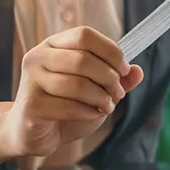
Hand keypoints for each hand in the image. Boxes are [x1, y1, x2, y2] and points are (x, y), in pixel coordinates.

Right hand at [0, 27, 143, 157]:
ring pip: (77, 84)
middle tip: (118, 93)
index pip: (85, 35)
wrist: (33, 134)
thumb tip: (138, 71)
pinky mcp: (31, 105)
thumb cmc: (64, 106)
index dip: (110, 51)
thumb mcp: (96, 90)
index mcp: (54, 45)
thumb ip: (116, 80)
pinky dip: (88, 112)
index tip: (124, 70)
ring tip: (107, 106)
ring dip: (101, 97)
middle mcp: (38, 57)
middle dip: (109, 78)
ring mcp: (31, 80)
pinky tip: (92, 115)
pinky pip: (68, 106)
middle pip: (83, 59)